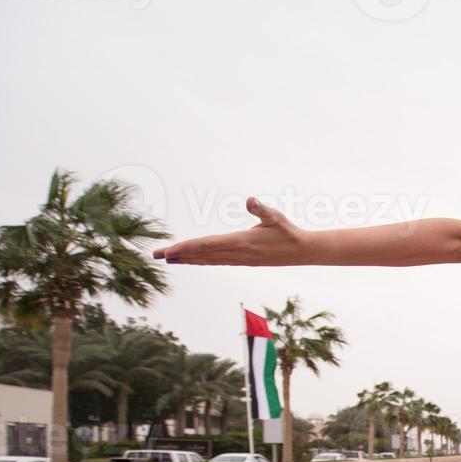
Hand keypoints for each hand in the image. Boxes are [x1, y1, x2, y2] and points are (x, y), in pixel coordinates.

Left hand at [154, 197, 308, 265]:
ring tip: (170, 259)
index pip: (206, 246)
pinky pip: (217, 261)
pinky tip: (195, 260)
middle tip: (156, 256)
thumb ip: (261, 209)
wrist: (303, 251)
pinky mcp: (244, 261)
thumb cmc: (289, 231)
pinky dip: (202, 260)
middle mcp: (237, 253)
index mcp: (240, 242)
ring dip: (188, 259)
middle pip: (201, 255)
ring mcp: (240, 259)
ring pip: (207, 260)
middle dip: (178, 255)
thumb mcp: (275, 217)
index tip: (168, 252)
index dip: (185, 248)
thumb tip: (251, 200)